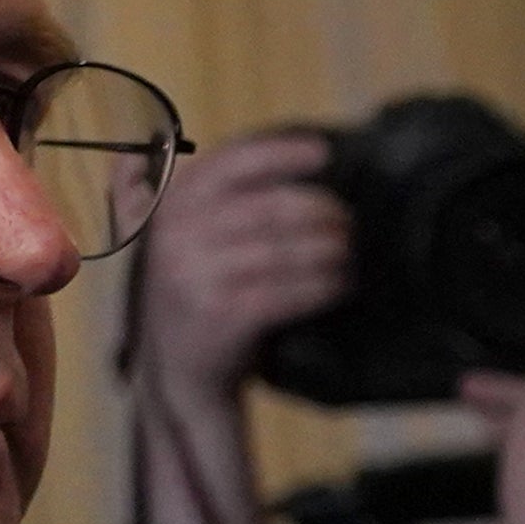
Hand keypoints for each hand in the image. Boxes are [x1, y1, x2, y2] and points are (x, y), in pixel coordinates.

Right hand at [130, 129, 357, 424]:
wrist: (175, 371)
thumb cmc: (201, 293)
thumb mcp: (193, 239)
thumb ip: (227, 202)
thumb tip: (300, 162)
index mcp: (173, 205)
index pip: (233, 162)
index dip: (282, 153)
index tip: (325, 152)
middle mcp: (178, 235)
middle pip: (272, 208)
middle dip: (323, 212)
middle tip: (350, 223)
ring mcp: (197, 275)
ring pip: (286, 251)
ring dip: (331, 251)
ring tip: (351, 254)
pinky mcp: (222, 315)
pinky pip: (289, 292)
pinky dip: (323, 286)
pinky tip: (342, 284)